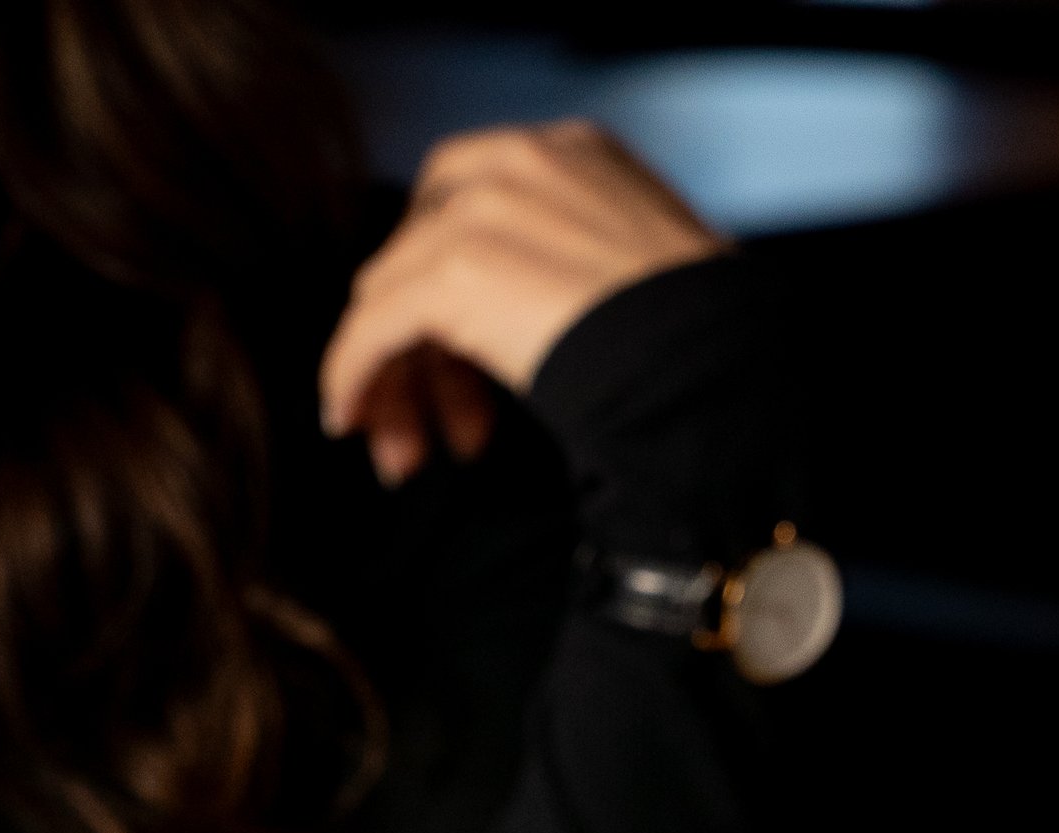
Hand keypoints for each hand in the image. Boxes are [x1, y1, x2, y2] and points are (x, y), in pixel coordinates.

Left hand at [321, 120, 724, 484]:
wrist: (708, 367)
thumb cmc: (695, 346)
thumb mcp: (637, 278)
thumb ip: (570, 271)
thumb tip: (530, 323)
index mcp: (574, 153)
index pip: (470, 203)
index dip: (449, 287)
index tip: (457, 360)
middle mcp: (521, 162)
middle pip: (420, 246)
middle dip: (418, 342)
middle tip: (431, 425)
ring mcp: (483, 210)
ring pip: (390, 290)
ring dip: (395, 379)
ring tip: (407, 452)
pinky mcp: (453, 271)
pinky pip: (371, 326)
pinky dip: (352, 373)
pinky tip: (350, 418)